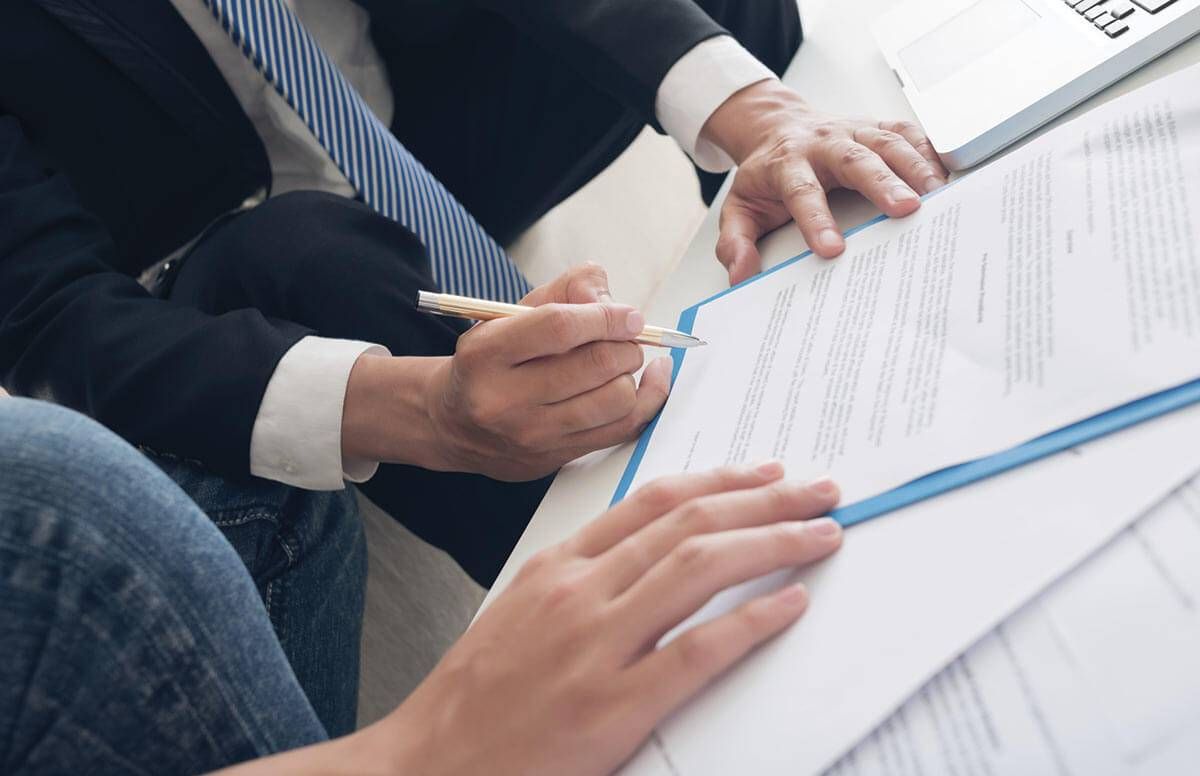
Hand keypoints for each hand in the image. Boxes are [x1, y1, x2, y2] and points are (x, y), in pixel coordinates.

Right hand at [383, 464, 841, 774]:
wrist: (426, 764)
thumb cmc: (477, 694)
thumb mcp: (521, 610)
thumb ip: (583, 577)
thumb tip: (653, 553)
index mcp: (557, 566)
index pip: (653, 502)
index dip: (720, 480)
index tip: (766, 473)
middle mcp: (579, 593)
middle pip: (688, 523)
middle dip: (765, 499)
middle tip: (818, 488)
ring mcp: (596, 647)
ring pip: (699, 569)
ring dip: (772, 543)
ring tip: (820, 533)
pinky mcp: (612, 708)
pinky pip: (698, 651)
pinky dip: (752, 621)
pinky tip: (790, 604)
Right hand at [428, 264, 671, 479]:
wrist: (457, 425)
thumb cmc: (492, 360)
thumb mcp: (510, 314)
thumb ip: (564, 291)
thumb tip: (613, 303)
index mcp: (486, 353)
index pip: (560, 328)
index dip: (606, 317)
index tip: (628, 316)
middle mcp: (505, 399)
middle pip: (595, 365)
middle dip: (625, 344)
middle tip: (626, 337)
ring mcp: (532, 434)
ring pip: (615, 400)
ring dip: (632, 373)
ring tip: (623, 361)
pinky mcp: (556, 458)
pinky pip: (623, 430)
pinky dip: (648, 401)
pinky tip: (651, 381)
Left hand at [702, 80, 949, 284]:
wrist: (777, 128)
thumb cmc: (766, 175)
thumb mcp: (739, 208)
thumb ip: (736, 242)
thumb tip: (740, 274)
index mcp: (787, 163)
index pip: (801, 192)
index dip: (816, 220)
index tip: (832, 249)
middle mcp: (823, 143)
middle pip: (854, 159)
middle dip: (881, 183)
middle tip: (906, 210)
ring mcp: (853, 130)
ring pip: (886, 141)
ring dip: (914, 165)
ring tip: (937, 194)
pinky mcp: (876, 127)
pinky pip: (906, 131)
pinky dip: (928, 148)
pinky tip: (946, 171)